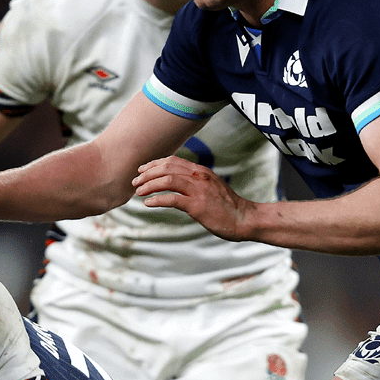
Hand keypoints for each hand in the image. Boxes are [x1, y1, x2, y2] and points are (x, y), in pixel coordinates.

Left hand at [132, 156, 254, 239]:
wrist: (244, 218)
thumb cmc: (227, 206)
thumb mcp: (211, 187)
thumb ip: (196, 182)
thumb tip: (177, 183)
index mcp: (201, 171)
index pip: (173, 161)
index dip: (154, 164)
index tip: (142, 170)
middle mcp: (198, 177)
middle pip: (167, 167)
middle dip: (148, 173)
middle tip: (136, 182)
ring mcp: (198, 190)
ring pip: (167, 180)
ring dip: (150, 185)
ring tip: (139, 192)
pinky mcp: (197, 206)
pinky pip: (172, 199)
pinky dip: (157, 200)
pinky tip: (148, 203)